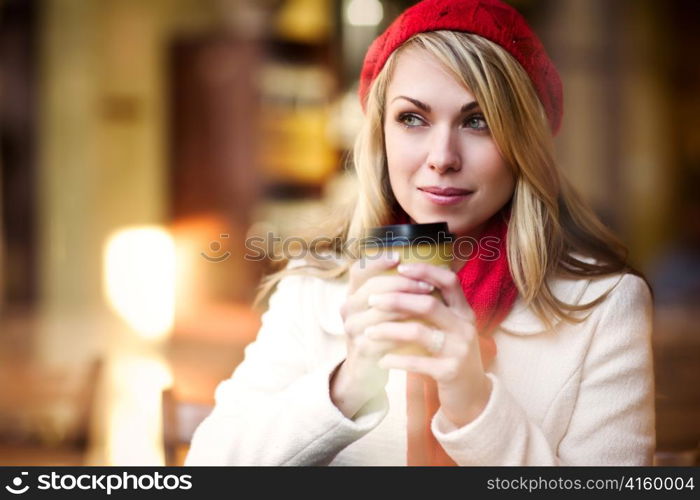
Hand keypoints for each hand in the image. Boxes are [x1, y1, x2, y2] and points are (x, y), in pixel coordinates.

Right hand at [330, 253, 436, 417]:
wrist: (365, 372)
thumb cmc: (381, 335)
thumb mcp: (383, 311)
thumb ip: (395, 291)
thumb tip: (425, 268)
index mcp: (352, 294)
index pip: (359, 270)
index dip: (377, 261)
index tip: (399, 257)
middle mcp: (347, 308)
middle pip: (373, 287)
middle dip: (403, 284)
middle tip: (427, 285)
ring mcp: (352, 329)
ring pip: (381, 310)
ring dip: (408, 306)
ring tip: (431, 304)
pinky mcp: (361, 348)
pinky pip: (385, 335)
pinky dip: (405, 329)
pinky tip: (423, 327)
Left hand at [362, 262, 492, 426]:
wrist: (471, 395)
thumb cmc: (451, 356)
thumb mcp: (450, 329)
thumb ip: (434, 309)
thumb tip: (402, 283)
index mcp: (463, 312)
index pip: (449, 281)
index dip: (426, 271)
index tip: (400, 267)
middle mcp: (464, 327)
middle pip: (429, 303)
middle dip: (396, 300)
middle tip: (372, 301)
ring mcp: (459, 349)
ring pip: (419, 332)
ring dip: (389, 330)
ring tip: (369, 331)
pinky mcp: (450, 372)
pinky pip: (417, 362)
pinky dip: (396, 360)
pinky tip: (381, 360)